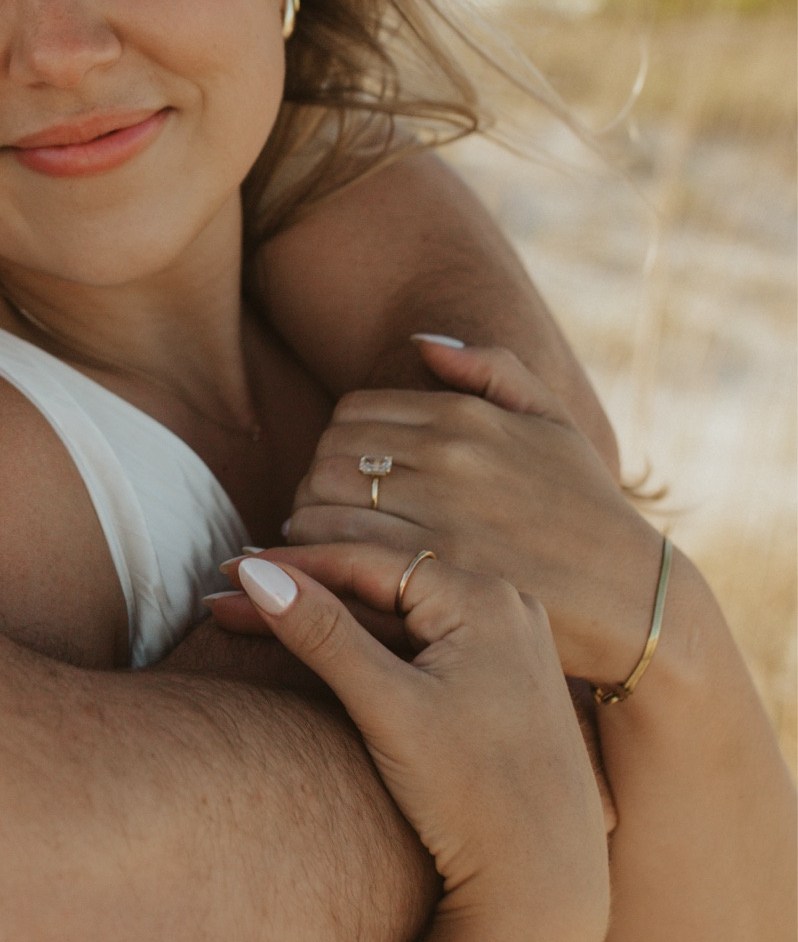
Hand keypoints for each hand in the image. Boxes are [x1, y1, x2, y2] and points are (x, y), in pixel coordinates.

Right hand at [208, 544, 609, 941]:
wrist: (546, 889)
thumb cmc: (473, 799)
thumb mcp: (388, 708)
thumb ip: (323, 634)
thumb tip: (255, 571)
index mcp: (485, 598)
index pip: (367, 563)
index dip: (290, 565)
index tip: (226, 571)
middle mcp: (506, 608)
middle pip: (381, 587)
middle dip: (303, 592)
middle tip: (224, 597)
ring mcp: (509, 646)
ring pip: (399, 619)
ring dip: (332, 621)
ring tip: (258, 618)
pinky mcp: (505, 685)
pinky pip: (423, 649)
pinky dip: (370, 651)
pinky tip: (322, 652)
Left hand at [285, 337, 662, 682]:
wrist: (634, 599)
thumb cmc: (586, 509)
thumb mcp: (554, 421)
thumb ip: (493, 368)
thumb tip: (422, 343)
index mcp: (466, 417)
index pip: (352, 413)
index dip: (338, 445)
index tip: (347, 478)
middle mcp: (448, 458)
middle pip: (327, 455)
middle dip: (315, 484)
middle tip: (326, 516)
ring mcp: (440, 515)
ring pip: (322, 502)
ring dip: (309, 525)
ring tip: (327, 546)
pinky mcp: (436, 572)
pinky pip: (339, 552)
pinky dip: (318, 560)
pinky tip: (333, 576)